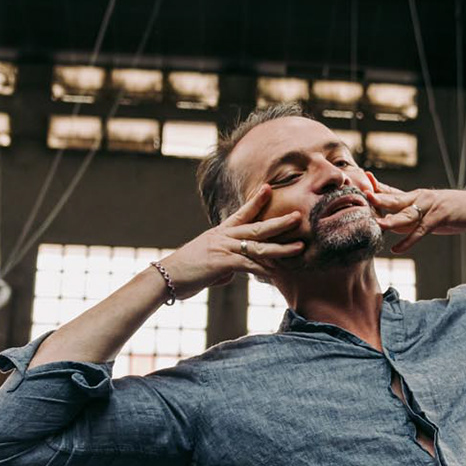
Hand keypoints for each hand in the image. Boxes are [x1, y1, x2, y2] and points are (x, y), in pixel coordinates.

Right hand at [158, 186, 304, 298]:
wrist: (165, 277)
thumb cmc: (184, 272)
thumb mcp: (208, 266)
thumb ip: (223, 267)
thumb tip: (230, 274)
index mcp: (220, 234)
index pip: (242, 213)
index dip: (256, 201)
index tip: (269, 188)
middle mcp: (223, 237)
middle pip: (257, 227)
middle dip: (279, 222)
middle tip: (299, 215)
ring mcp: (223, 248)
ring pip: (258, 246)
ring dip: (281, 247)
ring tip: (300, 246)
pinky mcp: (222, 263)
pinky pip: (248, 265)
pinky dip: (264, 270)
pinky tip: (278, 273)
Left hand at [368, 183, 465, 253]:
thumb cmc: (453, 210)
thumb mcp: (429, 213)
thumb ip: (410, 219)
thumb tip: (392, 227)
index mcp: (416, 196)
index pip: (391, 191)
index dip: (376, 188)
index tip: (360, 184)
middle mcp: (421, 198)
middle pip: (395, 198)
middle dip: (378, 198)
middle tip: (362, 196)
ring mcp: (430, 207)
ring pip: (406, 214)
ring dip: (391, 220)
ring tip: (377, 224)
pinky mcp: (440, 218)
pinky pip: (421, 231)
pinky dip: (409, 241)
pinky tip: (397, 248)